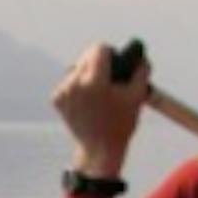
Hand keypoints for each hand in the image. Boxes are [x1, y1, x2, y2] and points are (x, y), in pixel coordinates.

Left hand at [48, 43, 148, 179]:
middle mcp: (74, 83)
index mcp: (94, 81)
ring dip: (87, 75)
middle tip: (108, 81)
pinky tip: (87, 101)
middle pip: (86, 56)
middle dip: (98, 64)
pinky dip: (77, 87)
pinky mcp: (56, 99)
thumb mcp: (137, 96)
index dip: (110, 54)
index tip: (114, 64)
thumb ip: (141, 71)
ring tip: (97, 93)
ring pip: (76, 68)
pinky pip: (68, 82)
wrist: (99, 149)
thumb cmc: (120, 124)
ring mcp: (63, 91)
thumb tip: (140, 57)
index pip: (99, 48)